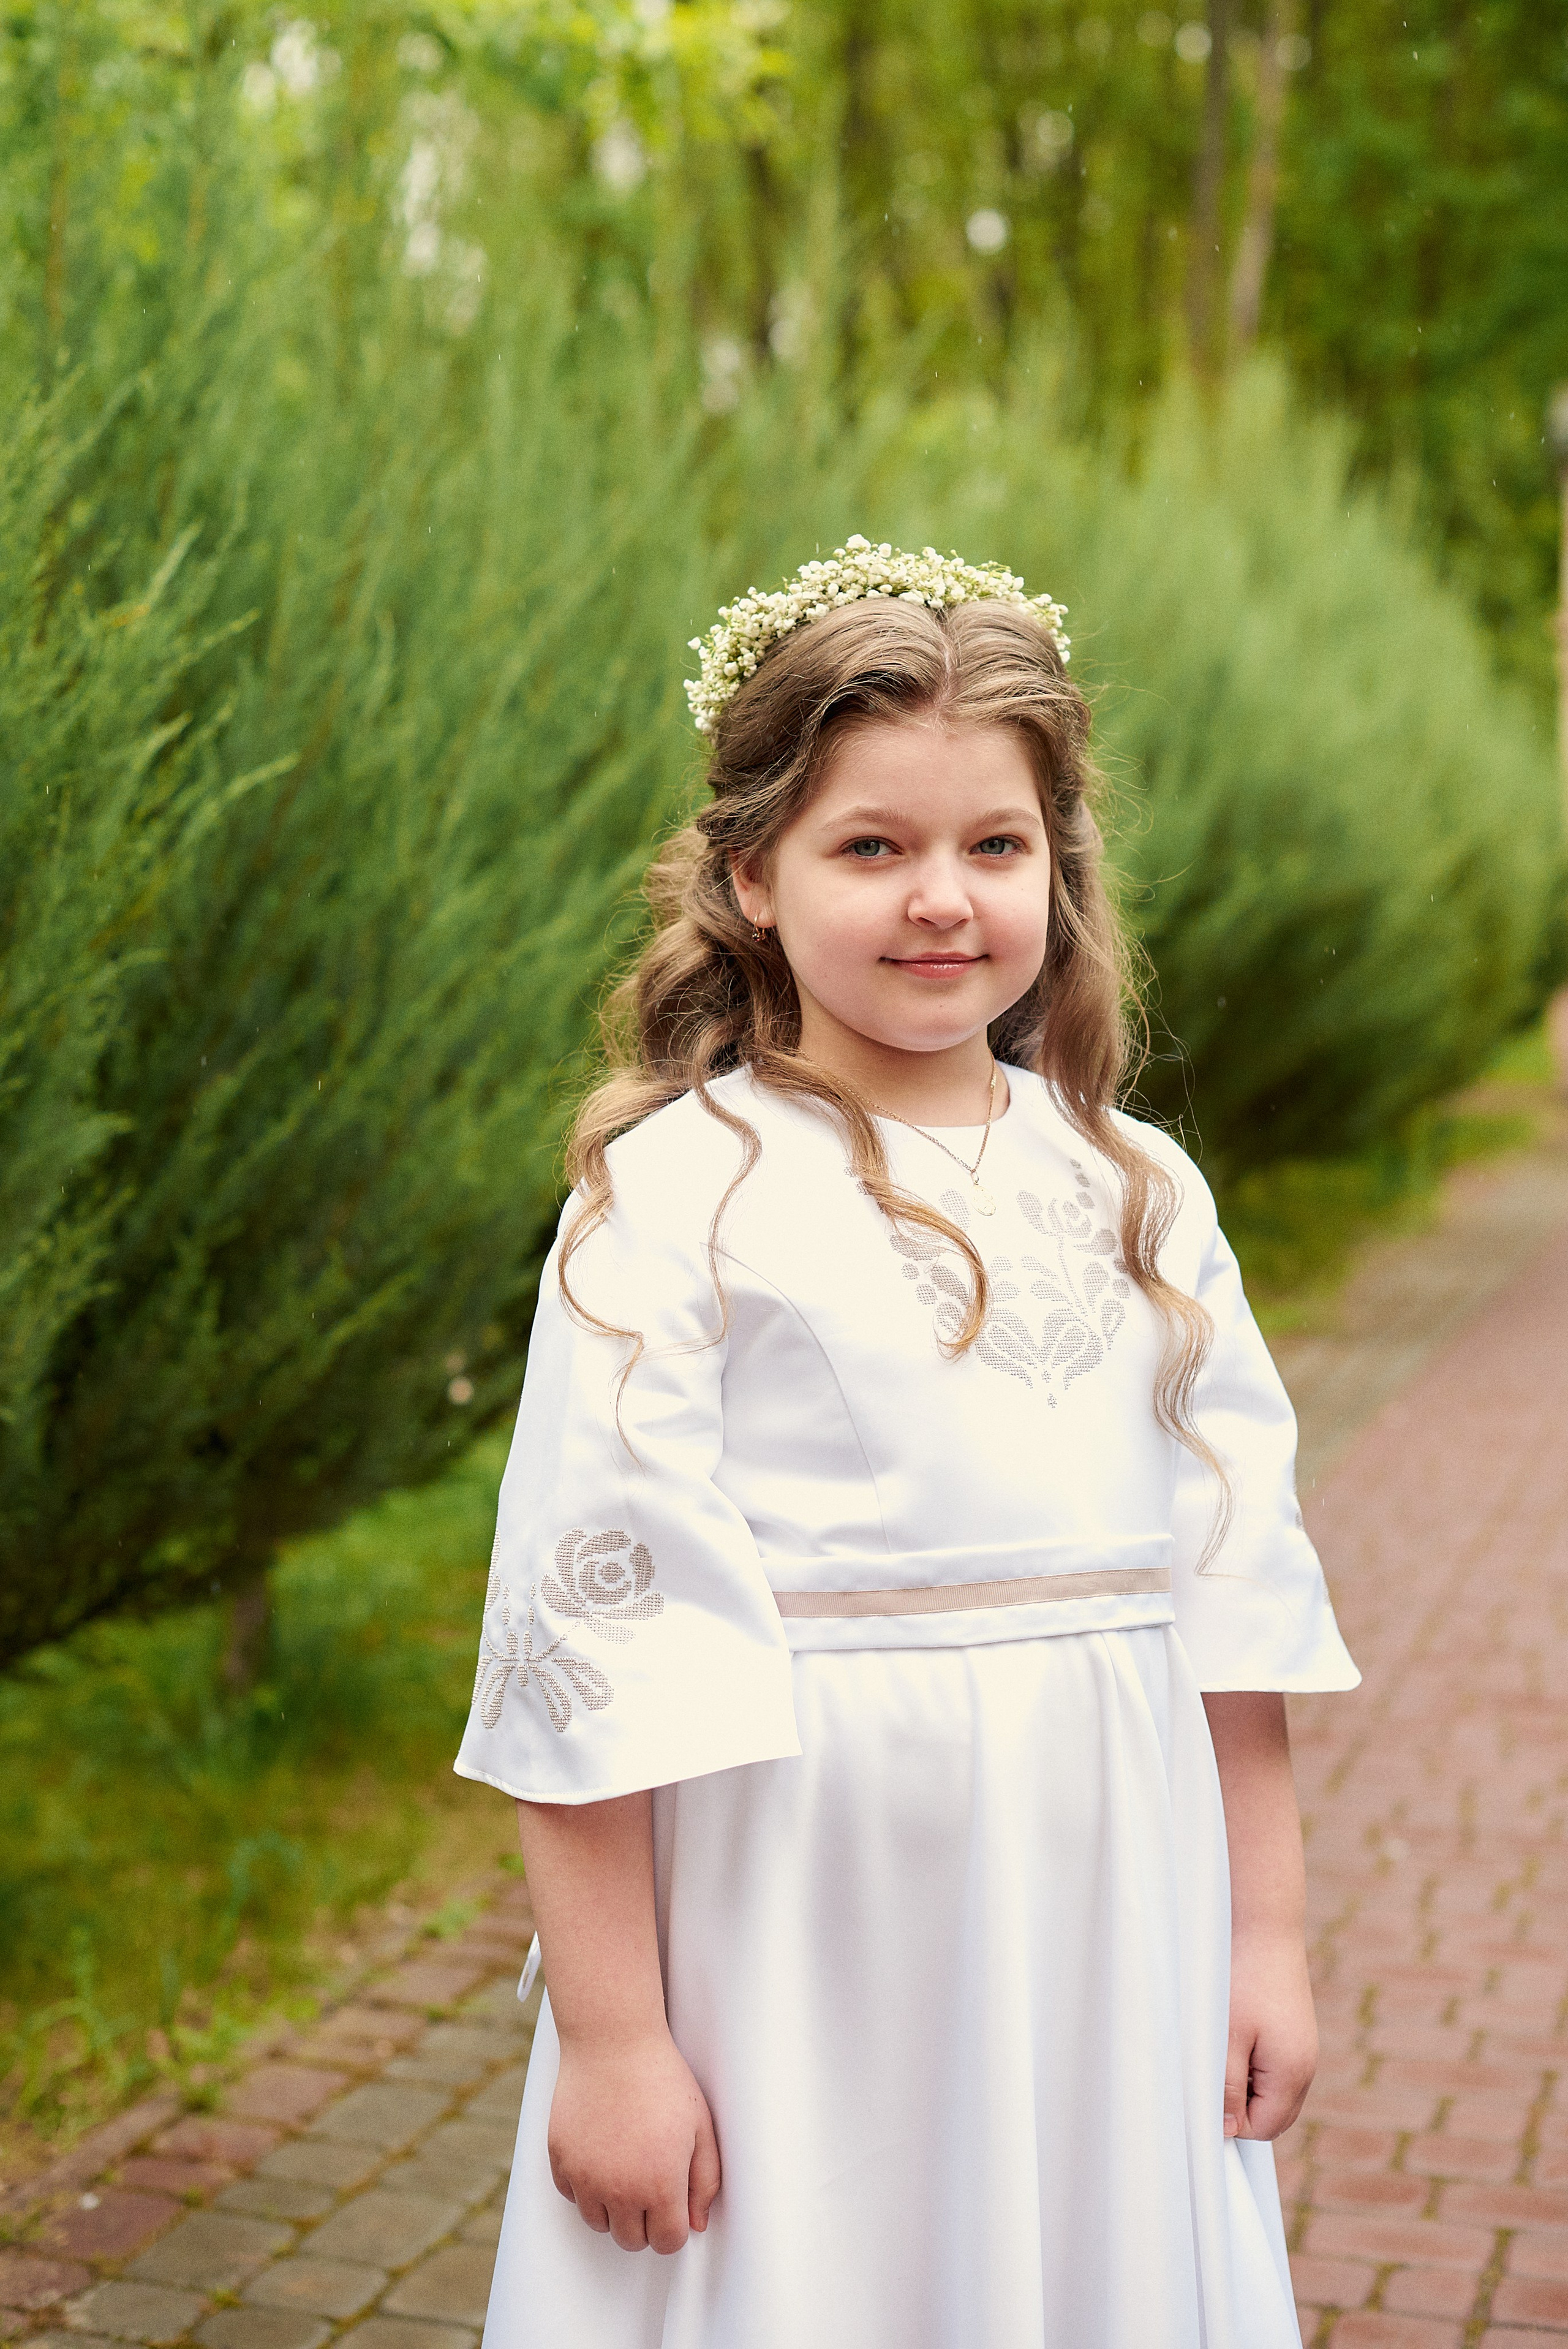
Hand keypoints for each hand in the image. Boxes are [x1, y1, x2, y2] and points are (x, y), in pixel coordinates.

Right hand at [548, 2027, 720, 2252]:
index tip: (674, 2204)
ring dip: (613, 2208)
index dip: (674, 2226)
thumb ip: (705, 2181)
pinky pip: (571, 2195)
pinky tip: (601, 2153)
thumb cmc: (662, 2079)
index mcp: (659, 2185)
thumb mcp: (701, 2127)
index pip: (666, 2242)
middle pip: (630, 2240)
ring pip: (598, 2223)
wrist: (613, 2042)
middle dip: (645, 2221)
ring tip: (626, 2168)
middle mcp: (619, 2190)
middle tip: (651, 2183)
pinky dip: (584, 2185)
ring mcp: (584, 2177)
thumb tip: (696, 2224)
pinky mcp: (560, 2160)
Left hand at [1225, 1928, 1317, 2140]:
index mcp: (1292, 2074)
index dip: (1231, 2120)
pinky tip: (1236, 2033)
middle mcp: (1307, 2067)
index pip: (1262, 2129)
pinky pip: (1274, 2069)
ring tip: (1225, 2045)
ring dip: (1244, 2083)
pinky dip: (1252, 2063)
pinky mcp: (1295, 2035)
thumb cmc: (1242, 1979)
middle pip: (1272, 2116)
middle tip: (1214, 2067)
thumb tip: (1228, 2130)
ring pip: (1272, 2093)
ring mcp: (1303, 2050)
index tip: (1207, 2090)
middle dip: (1240, 2105)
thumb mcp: (1226, 2038)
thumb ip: (1227, 2089)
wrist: (1264, 1928)